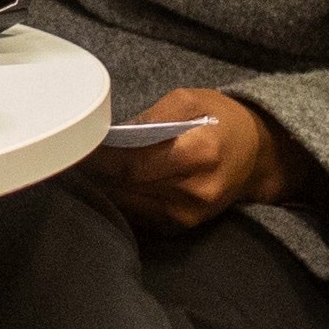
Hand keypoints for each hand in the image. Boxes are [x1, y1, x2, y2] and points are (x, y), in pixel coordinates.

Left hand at [94, 92, 282, 229]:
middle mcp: (194, 190)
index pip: (132, 163)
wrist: (257, 156)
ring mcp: (188, 214)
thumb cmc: (222, 121)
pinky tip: (108, 185)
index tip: (78, 147)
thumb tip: (112, 135)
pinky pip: (138, 216)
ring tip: (86, 170)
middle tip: (72, 157)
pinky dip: (119, 200)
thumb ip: (150, 117)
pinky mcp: (181, 228)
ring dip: (103, 188)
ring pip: (127, 205)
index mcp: (199, 152)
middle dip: (95, 172)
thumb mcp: (190, 100)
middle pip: (125, 186)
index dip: (99, 158)